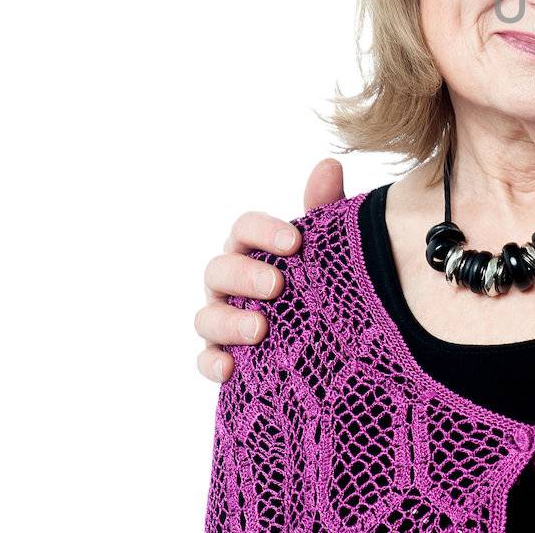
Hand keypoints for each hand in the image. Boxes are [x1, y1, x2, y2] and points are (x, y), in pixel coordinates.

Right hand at [194, 157, 345, 382]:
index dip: (264, 232)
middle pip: (219, 270)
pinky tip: (230, 369)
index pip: (244, 229)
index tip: (294, 242)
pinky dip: (212, 364)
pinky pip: (206, 361)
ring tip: (259, 329)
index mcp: (252, 248)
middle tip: (277, 285)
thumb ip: (324, 208)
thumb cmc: (317, 276)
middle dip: (245, 276)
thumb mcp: (325, 245)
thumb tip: (329, 165)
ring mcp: (222, 319)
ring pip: (206, 316)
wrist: (328, 331)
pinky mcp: (223, 356)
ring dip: (228, 321)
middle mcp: (230, 282)